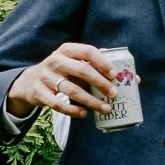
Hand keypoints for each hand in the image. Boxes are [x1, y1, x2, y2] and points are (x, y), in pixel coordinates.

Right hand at [6, 43, 123, 119]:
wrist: (30, 82)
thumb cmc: (63, 73)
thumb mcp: (75, 66)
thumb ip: (98, 70)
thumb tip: (134, 80)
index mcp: (67, 50)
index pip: (88, 51)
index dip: (103, 62)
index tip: (115, 74)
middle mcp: (55, 60)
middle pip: (82, 70)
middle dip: (100, 83)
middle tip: (114, 94)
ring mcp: (45, 76)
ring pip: (71, 90)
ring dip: (91, 101)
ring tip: (106, 108)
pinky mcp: (39, 92)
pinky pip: (57, 104)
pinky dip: (72, 110)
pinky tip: (84, 114)